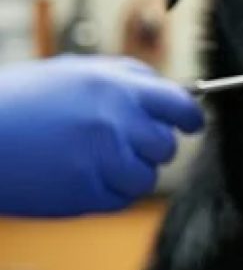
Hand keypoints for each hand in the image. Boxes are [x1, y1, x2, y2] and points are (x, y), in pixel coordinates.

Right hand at [0, 56, 203, 216]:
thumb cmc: (22, 99)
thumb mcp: (77, 71)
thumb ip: (127, 77)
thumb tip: (168, 89)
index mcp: (118, 87)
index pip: (179, 104)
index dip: (190, 117)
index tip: (192, 124)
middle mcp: (117, 121)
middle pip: (166, 144)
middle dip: (154, 145)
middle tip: (130, 143)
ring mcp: (102, 159)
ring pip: (148, 176)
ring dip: (132, 171)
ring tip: (100, 159)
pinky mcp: (84, 193)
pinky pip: (121, 199)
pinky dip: (111, 192)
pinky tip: (85, 176)